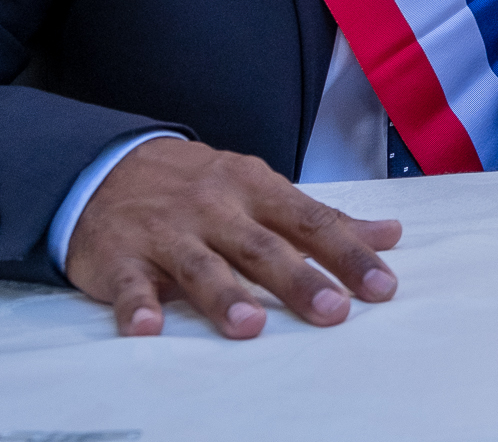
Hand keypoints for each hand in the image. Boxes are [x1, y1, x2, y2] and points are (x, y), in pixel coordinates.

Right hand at [64, 137, 401, 339]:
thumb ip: (323, 219)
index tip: (381, 286)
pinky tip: (148, 328)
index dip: (348, 254)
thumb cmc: (203, 187)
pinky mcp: (120, 258)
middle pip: (262, 247)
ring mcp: (168, 233)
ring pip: (201, 266)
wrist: (108, 168)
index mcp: (258, 190)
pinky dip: (136, 306)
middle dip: (299, 279)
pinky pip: (128, 285)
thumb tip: (389, 234)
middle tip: (332, 311)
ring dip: (225, 296)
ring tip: (251, 326)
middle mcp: (216, 209)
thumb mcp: (264, 190)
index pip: (312, 222)